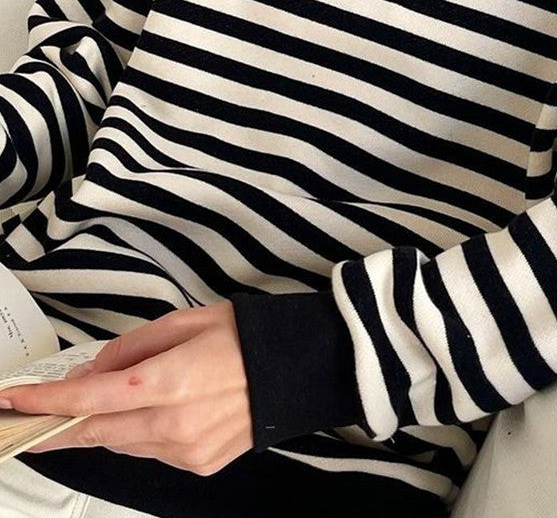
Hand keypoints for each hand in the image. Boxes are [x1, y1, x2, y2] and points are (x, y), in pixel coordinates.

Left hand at [0, 301, 253, 475]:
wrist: (299, 367)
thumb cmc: (247, 337)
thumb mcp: (186, 321)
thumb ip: (131, 347)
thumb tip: (93, 371)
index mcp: (170, 380)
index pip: (89, 398)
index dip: (46, 402)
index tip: (15, 402)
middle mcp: (175, 424)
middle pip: (96, 433)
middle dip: (61, 425)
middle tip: (37, 416)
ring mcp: (187, 450)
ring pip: (122, 445)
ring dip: (107, 426)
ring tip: (120, 399)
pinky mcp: (200, 465)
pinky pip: (152, 454)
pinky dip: (142, 435)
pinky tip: (161, 412)